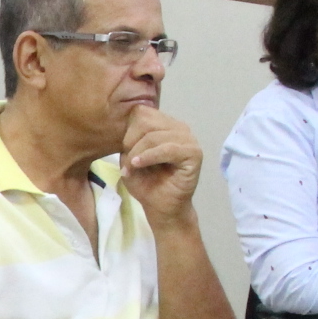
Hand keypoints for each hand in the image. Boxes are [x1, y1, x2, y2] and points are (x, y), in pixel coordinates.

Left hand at [117, 106, 202, 223]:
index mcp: (165, 125)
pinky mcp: (194, 153)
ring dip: (137, 153)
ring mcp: (189, 139)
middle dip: (131, 142)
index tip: (123, 150)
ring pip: (154, 135)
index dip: (128, 130)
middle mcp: (179, 128)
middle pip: (145, 121)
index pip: (141, 112)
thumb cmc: (146, 182)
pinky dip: (149, 156)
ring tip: (132, 168)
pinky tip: (138, 165)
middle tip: (128, 162)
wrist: (161, 207)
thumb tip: (122, 125)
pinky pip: (167, 148)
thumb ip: (128, 139)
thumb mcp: (129, 157)